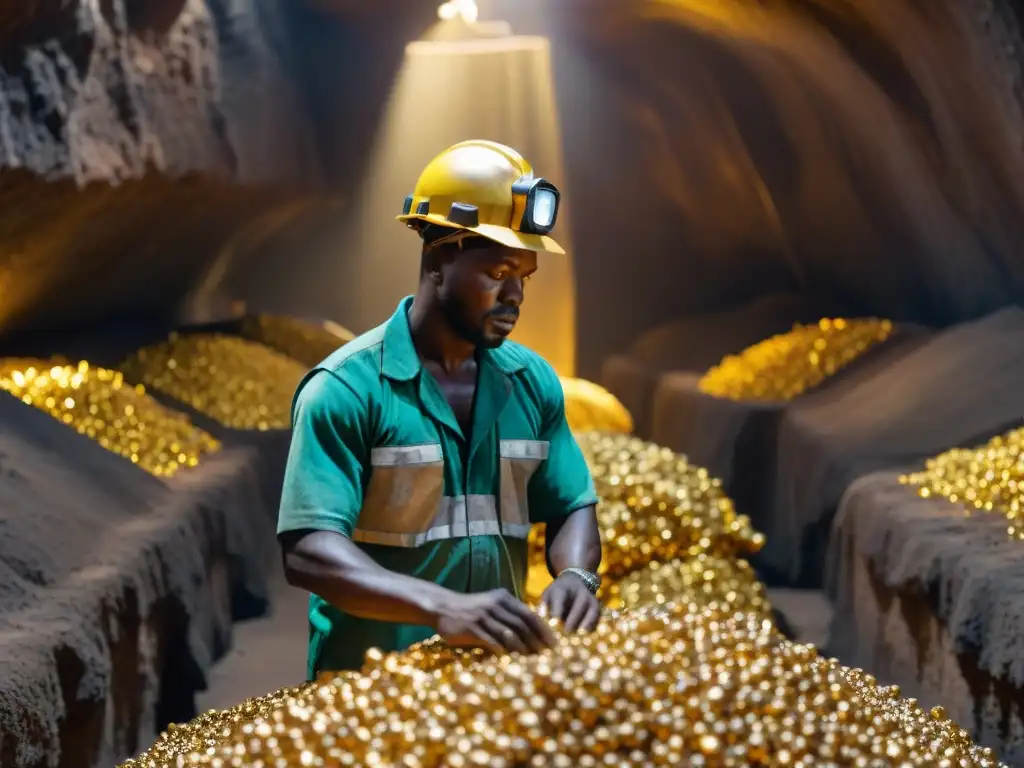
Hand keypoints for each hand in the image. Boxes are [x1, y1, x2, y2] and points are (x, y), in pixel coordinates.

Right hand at [434, 589, 556, 654]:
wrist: (442, 607)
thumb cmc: (470, 609)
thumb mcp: (491, 605)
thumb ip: (508, 615)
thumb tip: (530, 633)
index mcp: (503, 598)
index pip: (529, 614)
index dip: (543, 629)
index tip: (554, 644)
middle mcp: (496, 605)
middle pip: (523, 625)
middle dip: (537, 641)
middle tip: (547, 656)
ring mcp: (484, 616)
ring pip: (510, 634)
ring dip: (523, 649)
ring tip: (533, 662)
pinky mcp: (473, 628)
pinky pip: (493, 641)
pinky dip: (504, 652)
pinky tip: (511, 661)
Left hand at [540, 572, 601, 632]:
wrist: (574, 582)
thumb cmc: (557, 593)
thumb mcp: (547, 595)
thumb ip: (544, 605)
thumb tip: (542, 617)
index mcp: (563, 588)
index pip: (560, 598)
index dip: (557, 611)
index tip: (553, 624)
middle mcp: (580, 591)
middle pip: (579, 605)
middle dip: (573, 620)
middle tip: (566, 634)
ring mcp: (591, 598)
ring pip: (592, 611)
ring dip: (586, 624)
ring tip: (580, 637)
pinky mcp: (597, 606)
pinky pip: (598, 617)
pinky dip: (593, 627)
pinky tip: (588, 638)